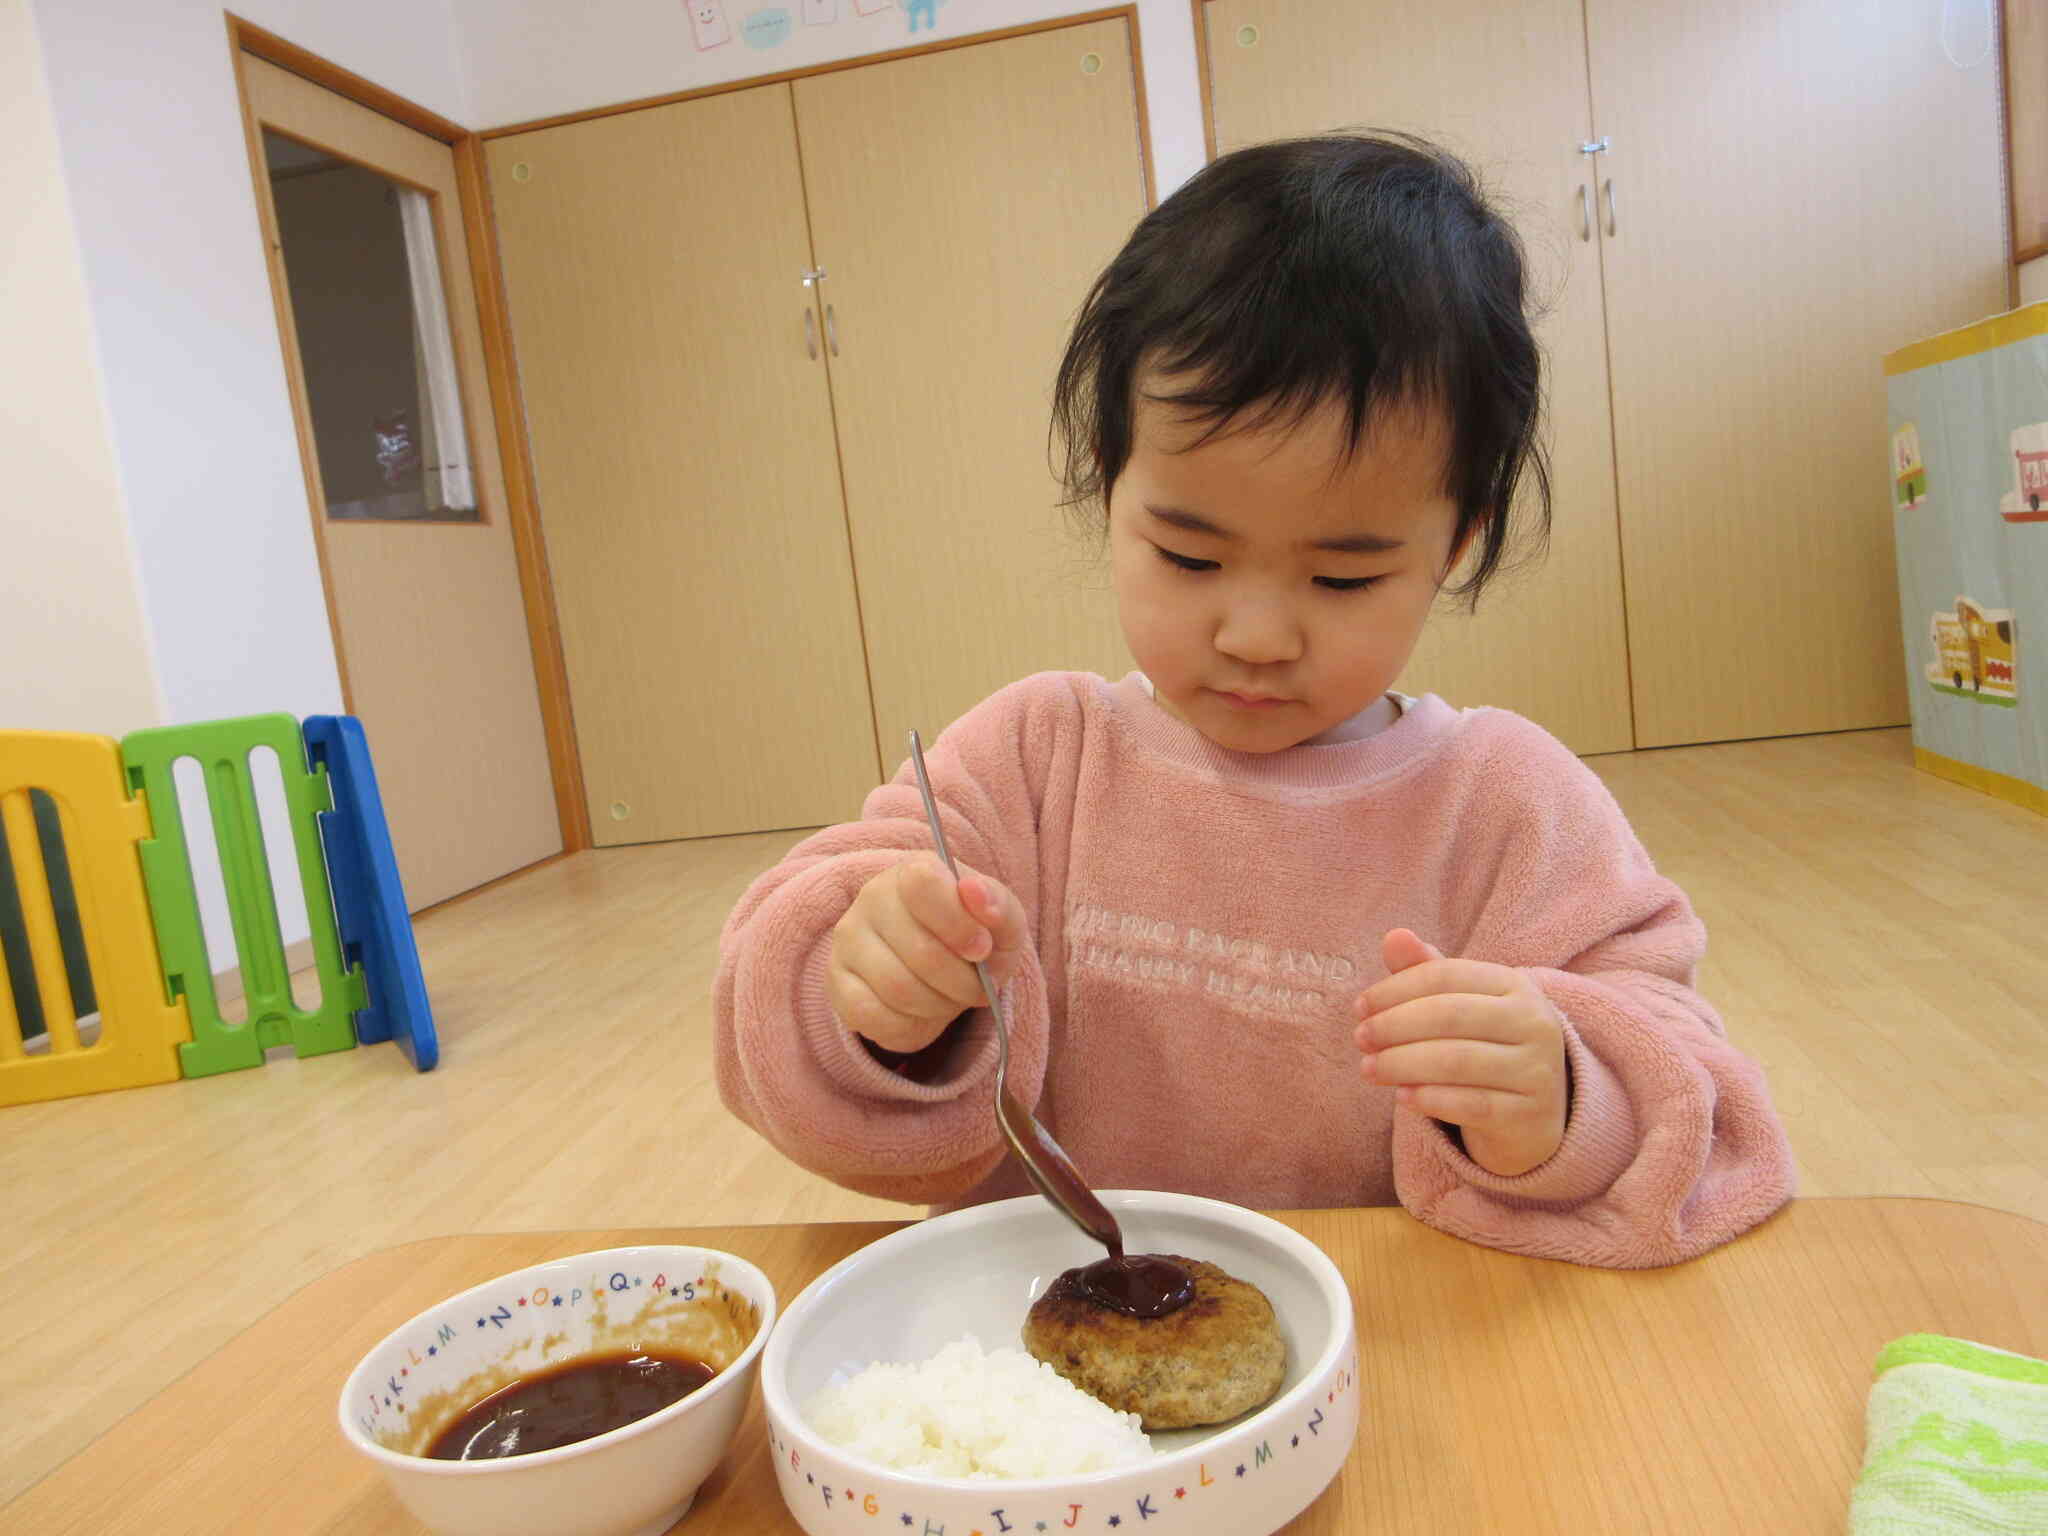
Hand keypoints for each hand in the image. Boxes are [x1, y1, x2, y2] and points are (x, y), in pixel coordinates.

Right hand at [828, 853, 1027, 1054]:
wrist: (939, 961)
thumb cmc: (971, 935)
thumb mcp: (1000, 921)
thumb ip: (997, 905)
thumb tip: (975, 892)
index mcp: (915, 871)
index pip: (923, 883)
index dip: (959, 924)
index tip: (982, 949)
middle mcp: (872, 898)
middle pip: (920, 952)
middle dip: (962, 983)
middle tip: (977, 990)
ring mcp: (849, 940)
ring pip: (897, 988)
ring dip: (938, 1006)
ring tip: (951, 1000)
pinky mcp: (836, 980)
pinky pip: (872, 1016)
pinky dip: (909, 1026)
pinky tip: (922, 1014)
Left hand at [1353, 929, 1567, 1176]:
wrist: (1532, 1113)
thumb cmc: (1483, 1045)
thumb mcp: (1458, 1004)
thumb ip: (1424, 971)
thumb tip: (1394, 936)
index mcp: (1515, 985)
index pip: (1445, 976)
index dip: (1395, 989)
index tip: (1359, 1007)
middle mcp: (1535, 1022)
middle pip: (1449, 1015)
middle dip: (1394, 1026)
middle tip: (1359, 1038)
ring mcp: (1537, 1070)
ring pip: (1457, 1061)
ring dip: (1401, 1064)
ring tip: (1368, 1069)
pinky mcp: (1529, 1114)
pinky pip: (1472, 1105)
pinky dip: (1430, 1099)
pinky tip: (1401, 1097)